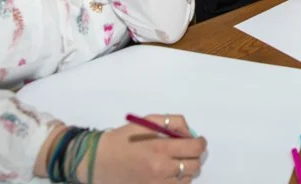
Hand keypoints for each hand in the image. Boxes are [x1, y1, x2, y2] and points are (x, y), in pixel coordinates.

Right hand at [92, 114, 206, 182]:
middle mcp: (160, 169)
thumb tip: (189, 132)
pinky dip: (177, 182)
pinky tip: (170, 174)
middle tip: (190, 152)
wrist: (99, 161)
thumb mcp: (147, 122)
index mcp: (160, 148)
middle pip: (194, 166)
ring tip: (177, 163)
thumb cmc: (123, 139)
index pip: (195, 148)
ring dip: (187, 170)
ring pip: (187, 180)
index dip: (201, 143)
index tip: (199, 141)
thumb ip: (172, 122)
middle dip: (196, 157)